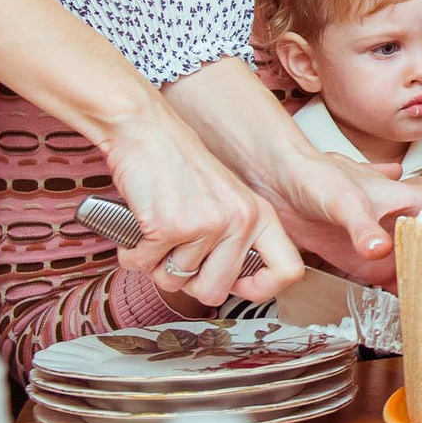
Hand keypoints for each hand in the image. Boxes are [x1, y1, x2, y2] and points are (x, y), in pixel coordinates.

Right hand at [98, 106, 303, 306]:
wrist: (145, 130)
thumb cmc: (178, 165)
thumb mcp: (227, 198)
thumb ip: (236, 237)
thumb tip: (230, 285)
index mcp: (259, 215)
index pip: (287, 271)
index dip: (260, 290)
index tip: (236, 286)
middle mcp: (239, 221)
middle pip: (215, 292)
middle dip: (188, 282)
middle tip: (176, 256)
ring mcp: (205, 224)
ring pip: (174, 280)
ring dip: (156, 262)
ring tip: (158, 229)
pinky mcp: (169, 226)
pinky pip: (143, 266)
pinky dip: (133, 253)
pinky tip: (140, 227)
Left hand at [258, 153, 412, 287]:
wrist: (278, 185)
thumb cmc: (314, 178)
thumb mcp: (344, 201)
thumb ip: (363, 227)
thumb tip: (381, 250)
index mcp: (404, 197)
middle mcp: (398, 220)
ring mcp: (381, 241)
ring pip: (417, 261)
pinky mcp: (361, 260)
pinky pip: (389, 279)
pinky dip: (401, 290)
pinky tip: (411, 304)